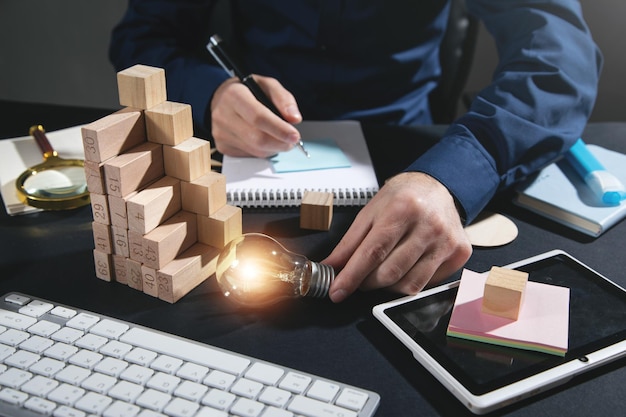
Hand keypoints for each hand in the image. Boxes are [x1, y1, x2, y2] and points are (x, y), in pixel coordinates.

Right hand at [210, 75, 302, 156]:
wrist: (223, 99)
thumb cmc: (248, 91)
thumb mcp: (268, 85)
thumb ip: (284, 99)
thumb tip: (294, 119)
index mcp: (234, 95)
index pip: (258, 117)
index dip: (279, 129)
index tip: (295, 136)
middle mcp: (223, 115)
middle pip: (258, 138)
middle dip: (281, 143)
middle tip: (293, 140)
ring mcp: (220, 133)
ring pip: (256, 150)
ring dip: (274, 148)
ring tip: (279, 137)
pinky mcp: (222, 147)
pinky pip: (250, 155)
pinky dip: (263, 151)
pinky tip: (264, 140)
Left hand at [323, 172, 471, 302]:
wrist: (436, 187)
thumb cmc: (401, 198)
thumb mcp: (370, 213)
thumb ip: (349, 243)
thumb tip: (330, 268)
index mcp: (403, 208)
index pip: (373, 252)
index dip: (352, 276)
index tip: (337, 291)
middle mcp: (429, 225)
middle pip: (390, 272)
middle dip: (367, 282)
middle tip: (360, 277)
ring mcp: (447, 241)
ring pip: (409, 285)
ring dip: (387, 287)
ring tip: (381, 272)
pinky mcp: (459, 253)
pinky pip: (427, 284)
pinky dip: (409, 282)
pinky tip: (406, 267)